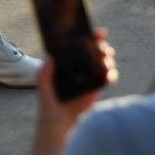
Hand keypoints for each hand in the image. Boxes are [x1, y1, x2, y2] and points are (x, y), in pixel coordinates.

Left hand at [33, 32, 118, 154]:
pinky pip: (108, 76)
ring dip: (108, 58)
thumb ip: (44, 71)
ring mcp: (90, 75)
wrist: (58, 122)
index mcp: (67, 59)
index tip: (96, 32)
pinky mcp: (97, 86)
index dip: (89, 35)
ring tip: (104, 62)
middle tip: (101, 47)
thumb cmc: (48, 100)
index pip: (79, 43)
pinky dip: (111, 74)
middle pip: (95, 49)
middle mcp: (80, 64)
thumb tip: (49, 56)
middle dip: (101, 45)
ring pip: (104, 60)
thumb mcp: (42, 84)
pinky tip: (107, 76)